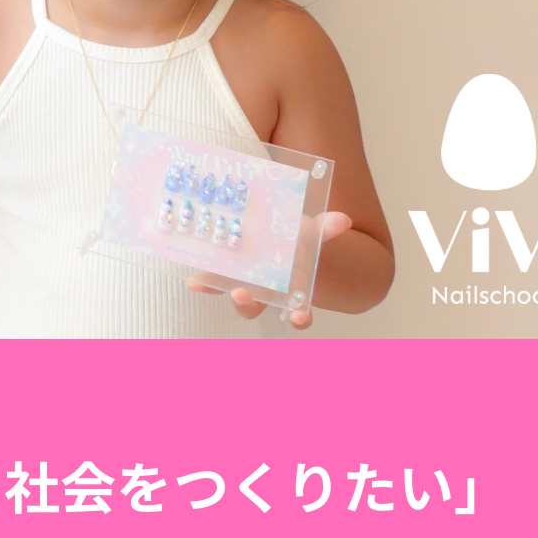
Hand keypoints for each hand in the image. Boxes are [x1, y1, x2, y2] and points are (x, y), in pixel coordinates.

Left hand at [190, 210, 353, 328]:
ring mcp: (240, 283)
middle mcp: (263, 293)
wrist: (274, 235)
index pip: (297, 314)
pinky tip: (193, 282)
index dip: (299, 318)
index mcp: (289, 289)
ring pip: (229, 295)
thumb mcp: (309, 234)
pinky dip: (204, 282)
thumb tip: (343, 219)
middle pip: (253, 308)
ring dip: (218, 288)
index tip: (299, 317)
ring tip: (206, 282)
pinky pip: (211, 281)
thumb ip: (323, 229)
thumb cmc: (294, 240)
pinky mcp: (221, 273)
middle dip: (247, 303)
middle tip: (241, 293)